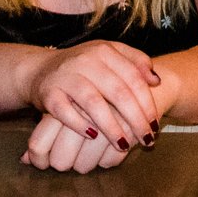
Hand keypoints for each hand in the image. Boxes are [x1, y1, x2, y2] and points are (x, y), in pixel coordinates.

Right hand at [22, 40, 163, 167]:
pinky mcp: (49, 93)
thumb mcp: (109, 55)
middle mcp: (86, 61)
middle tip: (146, 139)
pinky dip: (80, 126)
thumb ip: (135, 62)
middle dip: (135, 119)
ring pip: (94, 104)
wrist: (41, 69)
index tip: (155, 125)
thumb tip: (156, 80)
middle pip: (118, 92)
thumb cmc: (83, 67)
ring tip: (123, 145)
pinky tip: (93, 137)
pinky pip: (66, 112)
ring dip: (111, 127)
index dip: (147, 103)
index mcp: (105, 51)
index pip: (133, 78)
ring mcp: (66, 76)